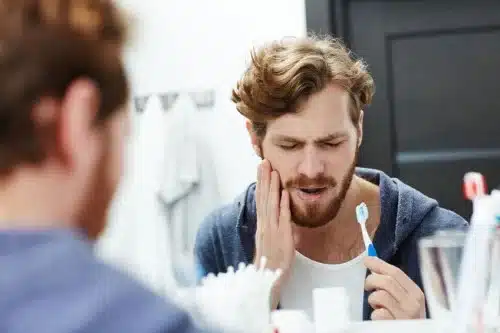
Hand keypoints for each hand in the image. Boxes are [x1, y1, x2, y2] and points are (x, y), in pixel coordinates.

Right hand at [254, 159, 294, 308]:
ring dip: (272, 187)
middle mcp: (264, 224)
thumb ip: (273, 225)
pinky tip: (284, 193)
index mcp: (262, 224)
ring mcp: (272, 230)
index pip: (260, 199)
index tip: (262, 168)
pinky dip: (283, 205)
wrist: (267, 278)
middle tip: (264, 161)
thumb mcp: (270, 239)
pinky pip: (283, 218)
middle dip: (264, 179)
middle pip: (263, 197)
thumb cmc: (270, 260)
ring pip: (271, 204)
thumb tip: (279, 213)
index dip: (261, 183)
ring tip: (273, 171)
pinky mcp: (282, 237)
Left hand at [364, 257, 425, 319]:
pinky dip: (375, 315)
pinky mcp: (394, 326)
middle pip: (386, 281)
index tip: (367, 259)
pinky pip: (377, 313)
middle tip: (367, 286)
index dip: (379, 264)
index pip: (396, 272)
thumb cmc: (405, 317)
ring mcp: (405, 316)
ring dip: (373, 300)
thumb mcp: (405, 299)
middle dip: (372, 280)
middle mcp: (413, 303)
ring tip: (376, 306)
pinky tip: (380, 318)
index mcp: (416, 293)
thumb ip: (393, 284)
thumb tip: (374, 265)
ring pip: (379, 296)